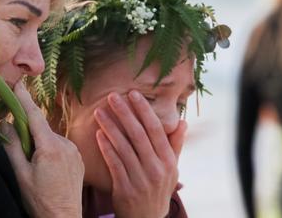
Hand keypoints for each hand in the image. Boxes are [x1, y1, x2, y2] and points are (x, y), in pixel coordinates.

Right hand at [0, 81, 83, 217]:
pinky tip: (46, 169)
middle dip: (27, 131)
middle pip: (40, 127)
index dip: (23, 98)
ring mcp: (74, 151)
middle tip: (18, 150)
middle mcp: (66, 145)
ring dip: (39, 143)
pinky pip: (59, 146)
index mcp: (50, 147)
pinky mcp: (78, 158)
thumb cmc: (39, 201)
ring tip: (35, 167)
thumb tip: (4, 123)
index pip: (34, 115)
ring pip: (50, 137)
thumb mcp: (20, 174)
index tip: (16, 84)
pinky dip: (49, 150)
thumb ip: (11, 146)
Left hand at [94, 91, 186, 217]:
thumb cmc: (158, 189)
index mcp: (169, 161)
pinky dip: (106, 148)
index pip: (156, 130)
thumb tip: (183, 123)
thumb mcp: (172, 169)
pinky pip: (114, 164)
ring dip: (110, 127)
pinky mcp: (125, 189)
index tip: (133, 94)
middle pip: (138, 135)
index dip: (144, 111)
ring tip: (99, 111)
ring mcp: (141, 180)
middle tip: (112, 96)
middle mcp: (156, 169)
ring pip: (124, 147)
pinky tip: (98, 134)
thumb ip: (175, 145)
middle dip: (125, 113)